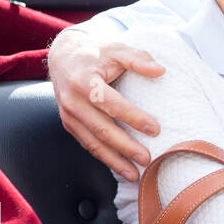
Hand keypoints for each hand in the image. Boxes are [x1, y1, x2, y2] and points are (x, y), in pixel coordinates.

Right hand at [49, 28, 164, 181]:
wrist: (63, 56)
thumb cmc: (95, 53)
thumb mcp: (116, 48)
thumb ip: (138, 58)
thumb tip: (160, 70)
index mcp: (84, 82)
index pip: (111, 104)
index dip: (133, 117)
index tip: (155, 129)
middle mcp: (73, 101)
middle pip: (101, 129)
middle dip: (124, 147)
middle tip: (147, 159)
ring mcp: (68, 115)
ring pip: (92, 142)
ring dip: (114, 160)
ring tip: (135, 174)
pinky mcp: (69, 124)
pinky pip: (87, 144)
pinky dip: (104, 158)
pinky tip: (120, 167)